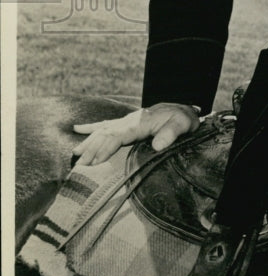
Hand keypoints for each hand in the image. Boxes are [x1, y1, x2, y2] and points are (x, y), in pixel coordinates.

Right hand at [72, 102, 199, 165]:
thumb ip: (171, 133)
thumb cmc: (183, 118)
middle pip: (105, 134)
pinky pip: (106, 124)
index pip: (117, 136)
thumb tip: (158, 145)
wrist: (183, 109)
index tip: (93, 162)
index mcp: (140, 123)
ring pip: (102, 130)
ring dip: (89, 142)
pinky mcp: (127, 123)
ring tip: (75, 155)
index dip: (104, 148)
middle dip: (91, 149)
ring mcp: (126, 121)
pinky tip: (77, 129)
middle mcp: (129, 121)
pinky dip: (91, 127)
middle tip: (78, 166)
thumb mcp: (183, 124)